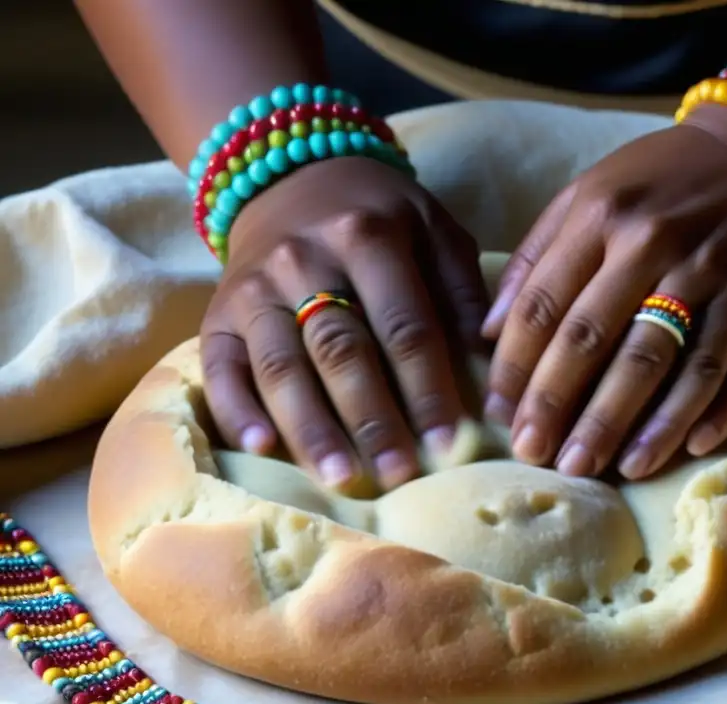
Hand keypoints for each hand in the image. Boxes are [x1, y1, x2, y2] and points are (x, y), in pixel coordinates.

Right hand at [200, 156, 486, 491]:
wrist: (292, 180)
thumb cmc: (380, 219)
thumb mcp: (434, 231)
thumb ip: (463, 291)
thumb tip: (489, 369)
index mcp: (368, 235)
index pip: (404, 325)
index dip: (428, 387)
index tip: (449, 442)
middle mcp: (303, 258)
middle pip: (341, 350)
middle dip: (373, 419)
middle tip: (399, 474)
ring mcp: (253, 288)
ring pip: (281, 366)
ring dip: (311, 428)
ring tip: (340, 478)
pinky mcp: (216, 315)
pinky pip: (220, 369)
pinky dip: (237, 412)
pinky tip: (261, 450)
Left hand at [481, 104, 726, 480]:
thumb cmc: (657, 184)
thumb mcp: (587, 195)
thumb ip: (535, 257)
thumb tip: (490, 332)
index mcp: (604, 216)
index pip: (546, 304)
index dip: (518, 366)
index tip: (501, 416)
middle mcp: (660, 244)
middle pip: (601, 339)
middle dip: (564, 405)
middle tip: (540, 457)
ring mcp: (722, 275)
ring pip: (675, 362)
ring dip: (640, 423)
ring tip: (609, 469)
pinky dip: (720, 410)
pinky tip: (690, 447)